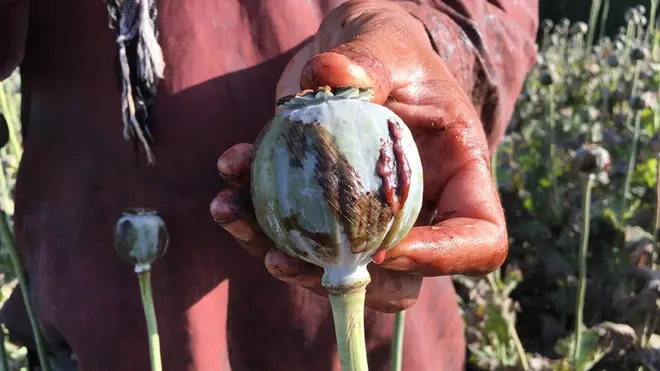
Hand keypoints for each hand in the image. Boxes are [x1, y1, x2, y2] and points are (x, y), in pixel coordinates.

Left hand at [210, 0, 507, 312]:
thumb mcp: (386, 44)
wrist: (355, 56)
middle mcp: (420, 211)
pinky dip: (254, 218)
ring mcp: (371, 220)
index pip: (478, 240)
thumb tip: (328, 75)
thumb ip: (367, 61)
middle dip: (340, 280)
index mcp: (459, 176)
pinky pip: (295, 237)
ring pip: (336, 269)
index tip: (383, 246)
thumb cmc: (390, 48)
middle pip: (399, 280)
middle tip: (282, 260)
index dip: (439, 258)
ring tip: (229, 210)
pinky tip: (228, 178)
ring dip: (277, 254)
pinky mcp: (327, 213)